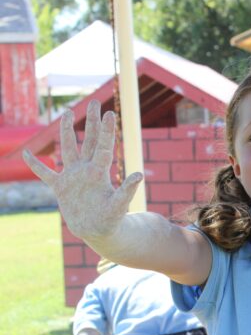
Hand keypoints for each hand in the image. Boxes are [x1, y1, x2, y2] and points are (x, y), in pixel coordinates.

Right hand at [23, 100, 142, 240]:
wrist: (97, 232)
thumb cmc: (111, 220)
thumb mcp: (119, 206)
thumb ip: (127, 190)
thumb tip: (139, 174)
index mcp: (99, 172)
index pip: (103, 146)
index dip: (106, 130)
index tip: (110, 112)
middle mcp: (86, 170)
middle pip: (89, 141)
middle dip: (91, 122)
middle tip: (94, 102)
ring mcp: (73, 177)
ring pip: (69, 148)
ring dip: (67, 131)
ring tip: (68, 113)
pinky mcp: (61, 188)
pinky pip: (45, 174)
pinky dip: (35, 165)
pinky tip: (26, 154)